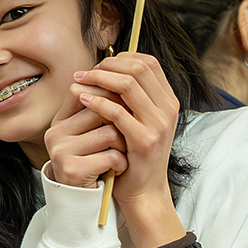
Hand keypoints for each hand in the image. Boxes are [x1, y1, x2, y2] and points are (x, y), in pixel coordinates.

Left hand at [45, 52, 184, 247]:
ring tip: (79, 81)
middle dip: (107, 66)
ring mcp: (158, 124)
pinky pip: (117, 112)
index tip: (99, 65)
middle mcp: (168, 109)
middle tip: (84, 72)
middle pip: (138, 69)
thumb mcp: (138, 120)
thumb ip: (131, 97)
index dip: (122, 58)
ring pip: (128, 86)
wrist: (143, 189)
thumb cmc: (134, 152)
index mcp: (168, 101)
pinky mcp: (144, 140)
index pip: (148, 63)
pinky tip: (82, 99)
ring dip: (99, 79)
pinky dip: (97, 102)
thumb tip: (105, 69)